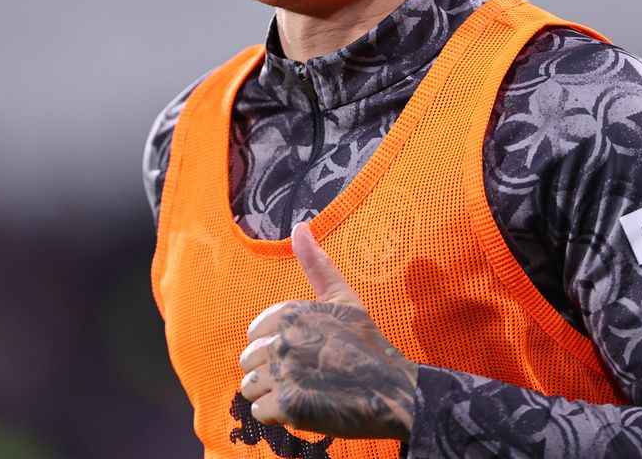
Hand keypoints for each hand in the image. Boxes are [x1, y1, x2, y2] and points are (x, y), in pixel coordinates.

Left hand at [238, 222, 417, 440]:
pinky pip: (260, 412)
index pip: (254, 332)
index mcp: (290, 312)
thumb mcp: (342, 298)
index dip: (276, 345)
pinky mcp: (288, 406)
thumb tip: (300, 225)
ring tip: (302, 392)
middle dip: (271, 372)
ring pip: (250, 387)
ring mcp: (284, 373)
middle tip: (305, 376)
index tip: (303, 352)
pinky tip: (302, 408)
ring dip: (271, 395)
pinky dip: (278, 416)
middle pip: (249, 361)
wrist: (392, 392)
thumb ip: (316, 263)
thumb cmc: (366, 344)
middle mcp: (282, 339)